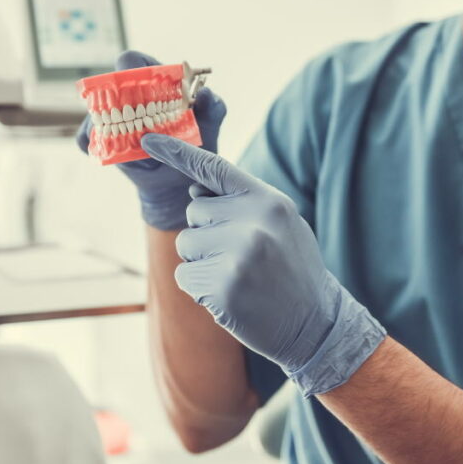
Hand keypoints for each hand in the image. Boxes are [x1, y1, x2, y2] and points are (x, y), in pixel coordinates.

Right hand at [76, 51, 226, 230]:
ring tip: (129, 141)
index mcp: (150, 81)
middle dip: (115, 98)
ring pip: (94, 111)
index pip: (133, 61)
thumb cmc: (195, 143)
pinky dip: (95, 143)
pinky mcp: (99, 139)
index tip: (141, 78)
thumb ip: (212, 107)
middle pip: (106, 84)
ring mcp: (109, 117)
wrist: (177, 180)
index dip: (133, 66)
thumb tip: (206, 95)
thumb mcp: (209, 125)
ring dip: (105, 124)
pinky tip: (112, 151)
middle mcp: (126, 95)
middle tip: (132, 116)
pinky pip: (86, 137)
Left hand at [141, 133, 386, 395]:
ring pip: (185, 244)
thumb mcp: (280, 223)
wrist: (315, 323)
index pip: (215, 167)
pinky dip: (199, 288)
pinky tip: (229, 296)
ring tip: (237, 276)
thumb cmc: (291, 270)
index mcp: (268, 200)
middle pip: (194, 210)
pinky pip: (185, 276)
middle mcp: (254, 221)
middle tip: (240, 256)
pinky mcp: (224, 286)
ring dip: (201, 262)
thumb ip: (242, 203)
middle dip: (206, 232)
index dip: (177, 152)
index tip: (146, 140)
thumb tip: (194, 190)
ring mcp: (239, 254)